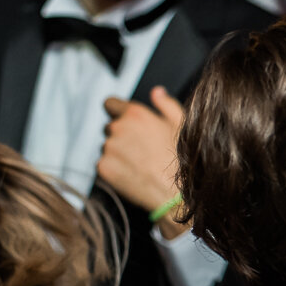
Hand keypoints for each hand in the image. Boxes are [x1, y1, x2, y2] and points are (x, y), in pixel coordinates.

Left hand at [98, 86, 185, 236]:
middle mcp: (118, 128)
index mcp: (135, 114)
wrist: (176, 193)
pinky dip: (115, 168)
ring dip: (118, 152)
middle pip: (109, 127)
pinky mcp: (103, 167)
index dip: (118, 112)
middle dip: (121, 135)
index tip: (125, 121)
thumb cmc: (182, 159)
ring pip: (107, 146)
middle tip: (141, 149)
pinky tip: (133, 174)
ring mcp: (108, 148)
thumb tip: (156, 92)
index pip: (110, 103)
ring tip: (140, 164)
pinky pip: (104, 164)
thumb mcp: (182, 126)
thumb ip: (166, 104)